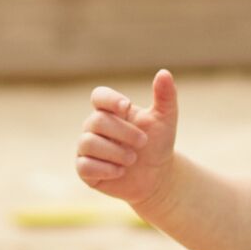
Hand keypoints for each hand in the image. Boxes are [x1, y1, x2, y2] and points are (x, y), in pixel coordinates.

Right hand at [75, 71, 179, 211]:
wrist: (157, 177)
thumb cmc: (158, 145)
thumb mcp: (165, 120)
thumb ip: (165, 96)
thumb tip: (164, 72)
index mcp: (111, 111)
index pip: (99, 96)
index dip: (109, 99)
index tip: (127, 106)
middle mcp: (94, 127)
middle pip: (97, 121)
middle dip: (122, 132)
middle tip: (143, 141)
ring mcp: (87, 148)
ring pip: (88, 143)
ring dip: (115, 152)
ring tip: (133, 159)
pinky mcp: (85, 170)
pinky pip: (84, 166)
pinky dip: (104, 169)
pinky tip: (120, 172)